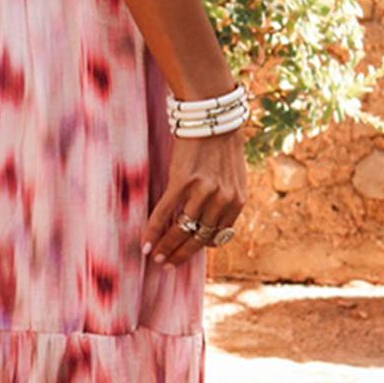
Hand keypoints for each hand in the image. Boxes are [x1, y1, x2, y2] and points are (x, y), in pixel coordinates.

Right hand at [142, 131, 248, 266]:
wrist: (213, 118)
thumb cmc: (222, 146)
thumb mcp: (233, 178)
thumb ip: (225, 201)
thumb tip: (210, 224)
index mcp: (238, 201)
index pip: (217, 236)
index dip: (198, 249)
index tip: (185, 255)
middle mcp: (223, 199)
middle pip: (200, 237)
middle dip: (181, 254)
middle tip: (166, 264)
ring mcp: (203, 191)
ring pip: (182, 229)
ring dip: (166, 247)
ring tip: (155, 256)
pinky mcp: (182, 181)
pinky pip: (165, 212)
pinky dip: (154, 230)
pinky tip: (145, 243)